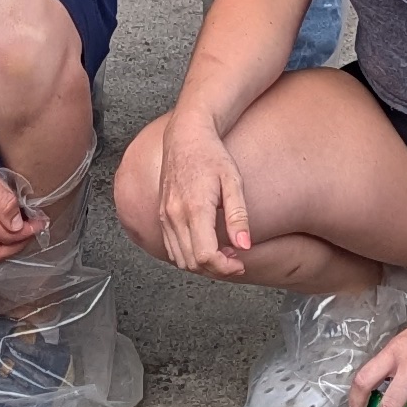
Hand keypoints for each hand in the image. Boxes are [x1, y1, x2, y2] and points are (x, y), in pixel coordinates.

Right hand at [150, 118, 260, 278]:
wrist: (185, 136)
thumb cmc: (211, 155)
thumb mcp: (233, 181)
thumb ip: (238, 216)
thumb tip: (245, 246)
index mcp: (194, 208)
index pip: (205, 256)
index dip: (225, 268)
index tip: (240, 263)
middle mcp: (175, 216)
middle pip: (192, 263)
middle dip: (216, 269)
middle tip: (236, 260)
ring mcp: (165, 217)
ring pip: (180, 260)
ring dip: (202, 265)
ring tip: (223, 253)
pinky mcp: (162, 216)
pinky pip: (172, 248)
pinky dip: (189, 256)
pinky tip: (206, 245)